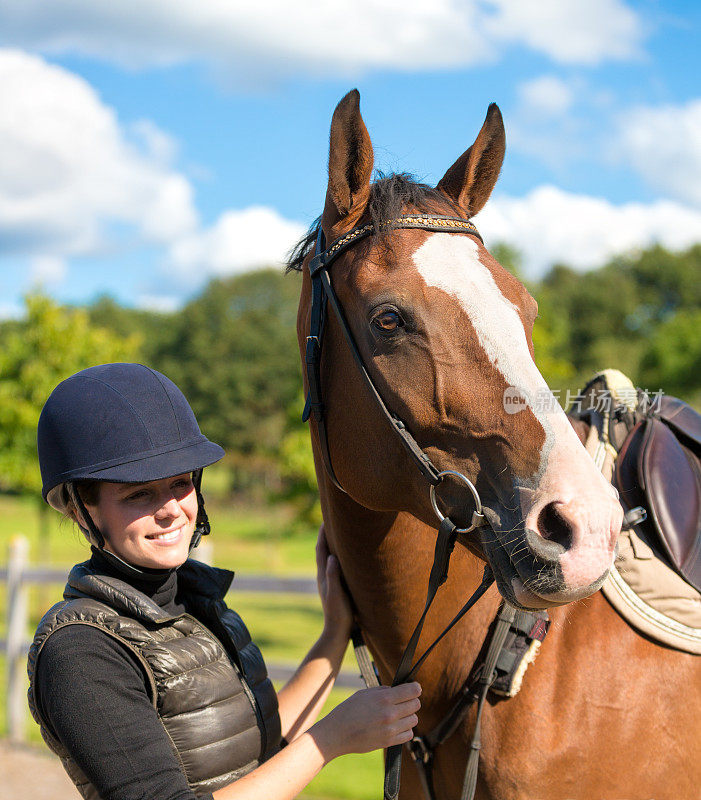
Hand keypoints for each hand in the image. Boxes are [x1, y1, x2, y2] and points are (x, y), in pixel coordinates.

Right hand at [311, 683, 421, 760]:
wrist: (337, 733)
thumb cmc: (348, 710)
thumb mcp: (364, 693)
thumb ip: (383, 691)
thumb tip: (397, 690)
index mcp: (384, 698)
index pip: (412, 691)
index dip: (416, 688)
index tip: (415, 688)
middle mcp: (390, 713)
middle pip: (416, 705)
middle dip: (412, 700)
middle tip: (405, 701)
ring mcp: (391, 729)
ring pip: (414, 719)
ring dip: (409, 715)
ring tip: (399, 714)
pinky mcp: (389, 742)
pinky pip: (409, 734)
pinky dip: (406, 729)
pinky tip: (397, 725)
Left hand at [316, 524, 353, 640]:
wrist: (337, 632)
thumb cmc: (339, 614)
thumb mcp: (336, 594)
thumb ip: (333, 576)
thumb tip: (331, 557)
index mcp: (324, 575)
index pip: (321, 549)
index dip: (322, 534)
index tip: (326, 518)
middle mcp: (325, 575)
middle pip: (324, 550)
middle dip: (327, 535)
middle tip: (333, 520)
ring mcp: (330, 581)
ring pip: (329, 557)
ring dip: (333, 544)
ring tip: (340, 533)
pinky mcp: (337, 587)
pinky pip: (336, 565)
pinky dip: (339, 556)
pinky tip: (346, 557)